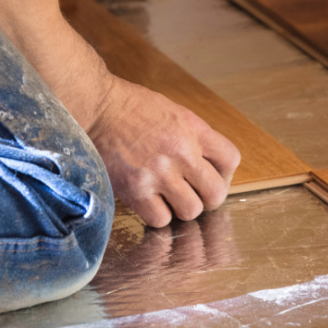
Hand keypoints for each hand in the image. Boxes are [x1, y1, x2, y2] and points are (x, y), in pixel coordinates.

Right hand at [88, 77, 240, 226]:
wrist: (96, 108)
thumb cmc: (131, 107)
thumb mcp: (173, 112)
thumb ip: (193, 137)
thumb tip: (206, 164)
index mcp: (194, 129)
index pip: (231, 160)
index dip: (225, 173)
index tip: (211, 175)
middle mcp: (181, 153)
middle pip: (216, 193)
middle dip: (207, 197)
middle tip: (192, 192)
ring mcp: (159, 173)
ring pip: (191, 211)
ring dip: (181, 208)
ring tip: (167, 196)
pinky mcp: (136, 190)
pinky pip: (160, 219)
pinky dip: (156, 215)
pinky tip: (148, 200)